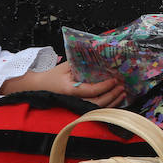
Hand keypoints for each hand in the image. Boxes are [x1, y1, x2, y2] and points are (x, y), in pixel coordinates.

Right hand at [1, 62, 126, 107]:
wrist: (40, 87)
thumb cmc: (52, 76)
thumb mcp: (65, 66)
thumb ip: (80, 62)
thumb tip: (96, 54)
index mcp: (71, 90)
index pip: (91, 90)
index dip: (104, 86)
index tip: (114, 80)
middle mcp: (75, 100)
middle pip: (97, 103)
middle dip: (112, 95)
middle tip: (122, 86)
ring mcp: (77, 106)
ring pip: (98, 108)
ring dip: (112, 101)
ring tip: (122, 93)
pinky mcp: (80, 107)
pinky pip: (96, 109)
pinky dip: (107, 105)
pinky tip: (115, 99)